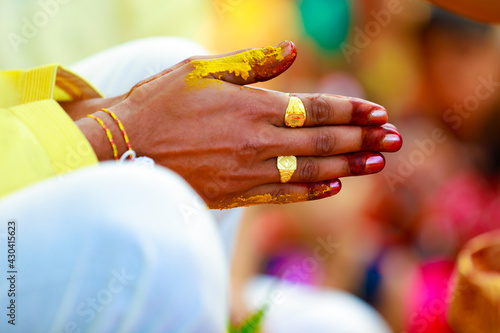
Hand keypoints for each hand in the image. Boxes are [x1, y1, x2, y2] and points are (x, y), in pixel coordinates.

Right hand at [76, 41, 401, 208]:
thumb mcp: (202, 70)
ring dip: (349, 165)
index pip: (316, 108)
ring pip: (312, 169)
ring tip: (378, 163)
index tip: (379, 112)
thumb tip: (292, 51)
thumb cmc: (160, 103)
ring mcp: (248, 171)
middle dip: (363, 138)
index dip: (351, 110)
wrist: (123, 148)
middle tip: (395, 140)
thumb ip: (252, 64)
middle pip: (323, 140)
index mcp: (252, 106)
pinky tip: (335, 186)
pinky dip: (312, 190)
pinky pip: (284, 193)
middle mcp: (257, 141)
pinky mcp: (236, 194)